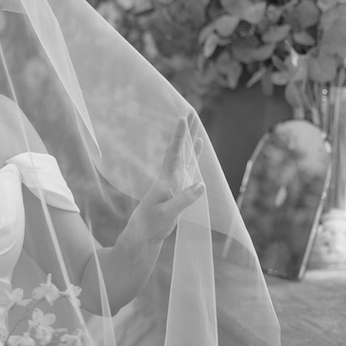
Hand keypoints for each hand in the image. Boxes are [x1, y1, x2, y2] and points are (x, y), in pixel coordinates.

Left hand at [133, 116, 204, 244]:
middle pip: (180, 149)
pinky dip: (195, 155)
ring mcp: (174, 181)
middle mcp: (169, 176)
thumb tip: (201, 185)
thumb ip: (183, 199)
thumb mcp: (167, 214)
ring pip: (185, 155)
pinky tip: (198, 146)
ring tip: (197, 124)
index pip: (174, 154)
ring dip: (191, 139)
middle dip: (186, 130)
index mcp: (165, 180)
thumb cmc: (151, 224)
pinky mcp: (178, 187)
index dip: (179, 137)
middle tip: (191, 111)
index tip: (182, 118)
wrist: (144, 234)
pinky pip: (189, 166)